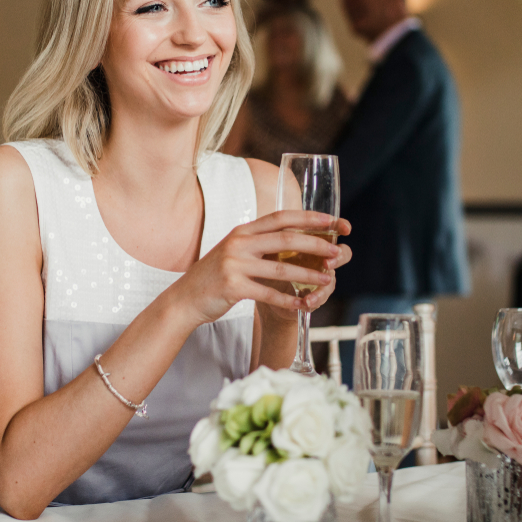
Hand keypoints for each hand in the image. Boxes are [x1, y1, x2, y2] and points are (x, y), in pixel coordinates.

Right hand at [167, 210, 350, 325]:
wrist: (185, 298)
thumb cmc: (215, 276)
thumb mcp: (234, 251)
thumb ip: (258, 243)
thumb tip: (291, 238)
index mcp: (243, 231)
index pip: (281, 217)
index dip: (309, 217)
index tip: (333, 220)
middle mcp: (239, 242)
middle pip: (285, 239)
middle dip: (316, 244)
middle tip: (337, 251)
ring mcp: (235, 264)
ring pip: (281, 267)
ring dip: (308, 274)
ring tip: (328, 279)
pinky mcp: (233, 286)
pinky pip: (268, 293)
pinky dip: (288, 299)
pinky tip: (303, 304)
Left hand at [257, 228, 351, 327]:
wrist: (264, 289)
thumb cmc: (270, 259)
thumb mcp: (272, 244)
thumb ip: (279, 233)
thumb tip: (277, 220)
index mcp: (312, 240)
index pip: (331, 230)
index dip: (341, 227)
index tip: (345, 229)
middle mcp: (321, 257)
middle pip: (341, 254)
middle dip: (338, 258)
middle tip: (327, 262)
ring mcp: (319, 277)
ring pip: (331, 280)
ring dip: (324, 286)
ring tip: (313, 293)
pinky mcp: (312, 294)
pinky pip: (318, 298)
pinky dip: (313, 300)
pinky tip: (306, 303)